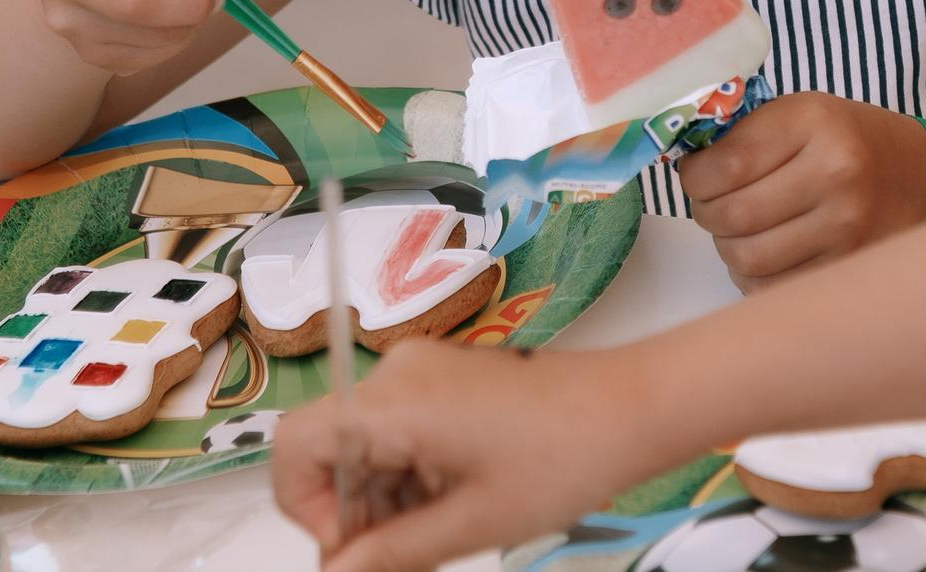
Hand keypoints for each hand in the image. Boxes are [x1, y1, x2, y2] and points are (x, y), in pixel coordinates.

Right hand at [273, 342, 657, 571]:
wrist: (631, 410)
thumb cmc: (559, 460)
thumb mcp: (469, 522)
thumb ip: (390, 552)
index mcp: (392, 402)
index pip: (294, 446)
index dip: (308, 508)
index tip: (356, 548)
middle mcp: (396, 375)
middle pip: (332, 450)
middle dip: (357, 514)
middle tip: (404, 560)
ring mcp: (422, 372)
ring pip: (366, 446)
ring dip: (388, 500)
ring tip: (441, 535)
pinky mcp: (445, 380)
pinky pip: (399, 431)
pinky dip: (411, 475)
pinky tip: (452, 504)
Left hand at [678, 93, 925, 289]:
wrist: (918, 174)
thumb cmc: (844, 139)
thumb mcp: (801, 112)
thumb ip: (744, 133)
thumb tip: (680, 164)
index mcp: (815, 122)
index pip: (726, 164)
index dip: (695, 177)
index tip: (696, 176)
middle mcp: (835, 174)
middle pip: (732, 216)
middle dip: (707, 213)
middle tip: (713, 204)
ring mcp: (846, 228)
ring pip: (747, 259)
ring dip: (727, 246)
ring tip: (739, 228)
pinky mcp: (847, 268)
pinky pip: (770, 288)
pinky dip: (753, 274)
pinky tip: (767, 251)